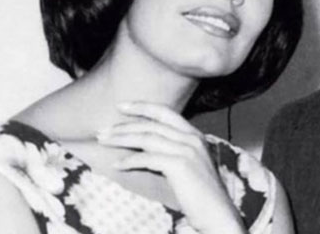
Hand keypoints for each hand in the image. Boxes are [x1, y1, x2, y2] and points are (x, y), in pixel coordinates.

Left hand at [96, 102, 245, 233]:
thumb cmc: (200, 194)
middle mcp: (192, 138)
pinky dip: (129, 161)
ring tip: (103, 142)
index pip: (166, 112)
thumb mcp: (188, 165)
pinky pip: (147, 158)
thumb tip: (142, 147)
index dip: (142, 107)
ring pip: (147, 138)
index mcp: (195, 135)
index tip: (121, 106)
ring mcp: (187, 150)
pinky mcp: (180, 165)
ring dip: (121, 139)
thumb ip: (172, 152)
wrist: (218, 213)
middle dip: (123, 126)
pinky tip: (117, 165)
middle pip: (151, 125)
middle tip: (101, 130)